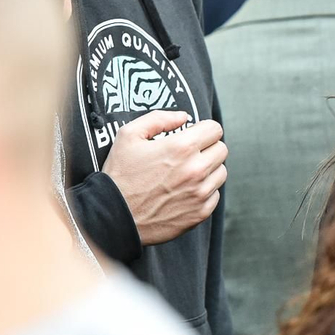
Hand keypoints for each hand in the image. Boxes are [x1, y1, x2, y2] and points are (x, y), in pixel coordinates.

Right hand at [102, 110, 226, 245]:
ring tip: (186, 173)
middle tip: (189, 154)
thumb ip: (159, 119)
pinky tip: (184, 191)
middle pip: (221, 149)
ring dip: (208, 170)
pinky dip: (204, 192)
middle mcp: (196, 170)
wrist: (113, 216)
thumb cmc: (120, 175)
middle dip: (207, 148)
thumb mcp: (129, 135)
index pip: (215, 129)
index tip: (193, 135)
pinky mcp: (199, 213)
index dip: (203, 129)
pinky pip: (215, 196)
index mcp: (182, 147)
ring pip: (221, 173)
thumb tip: (183, 117)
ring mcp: (199, 193)